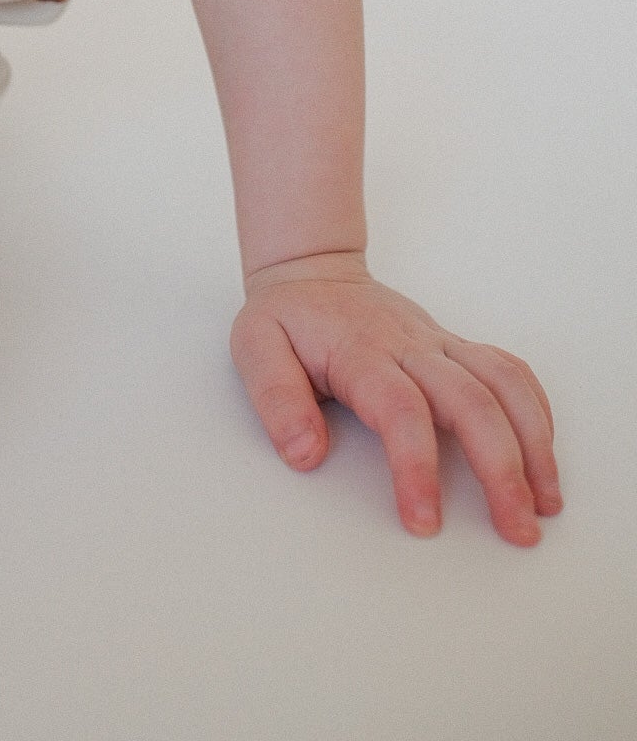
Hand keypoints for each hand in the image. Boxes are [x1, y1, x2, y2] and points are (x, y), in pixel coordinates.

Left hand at [229, 250, 562, 544]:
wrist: (312, 270)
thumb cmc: (285, 317)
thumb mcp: (255, 347)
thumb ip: (276, 398)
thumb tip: (305, 454)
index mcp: (360, 352)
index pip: (400, 409)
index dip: (416, 466)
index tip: (425, 521)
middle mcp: (410, 346)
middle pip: (471, 402)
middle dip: (501, 469)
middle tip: (517, 530)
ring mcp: (438, 343)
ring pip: (503, 383)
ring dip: (533, 442)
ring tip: (544, 504)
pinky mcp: (454, 346)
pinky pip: (508, 369)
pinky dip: (535, 410)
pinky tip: (542, 455)